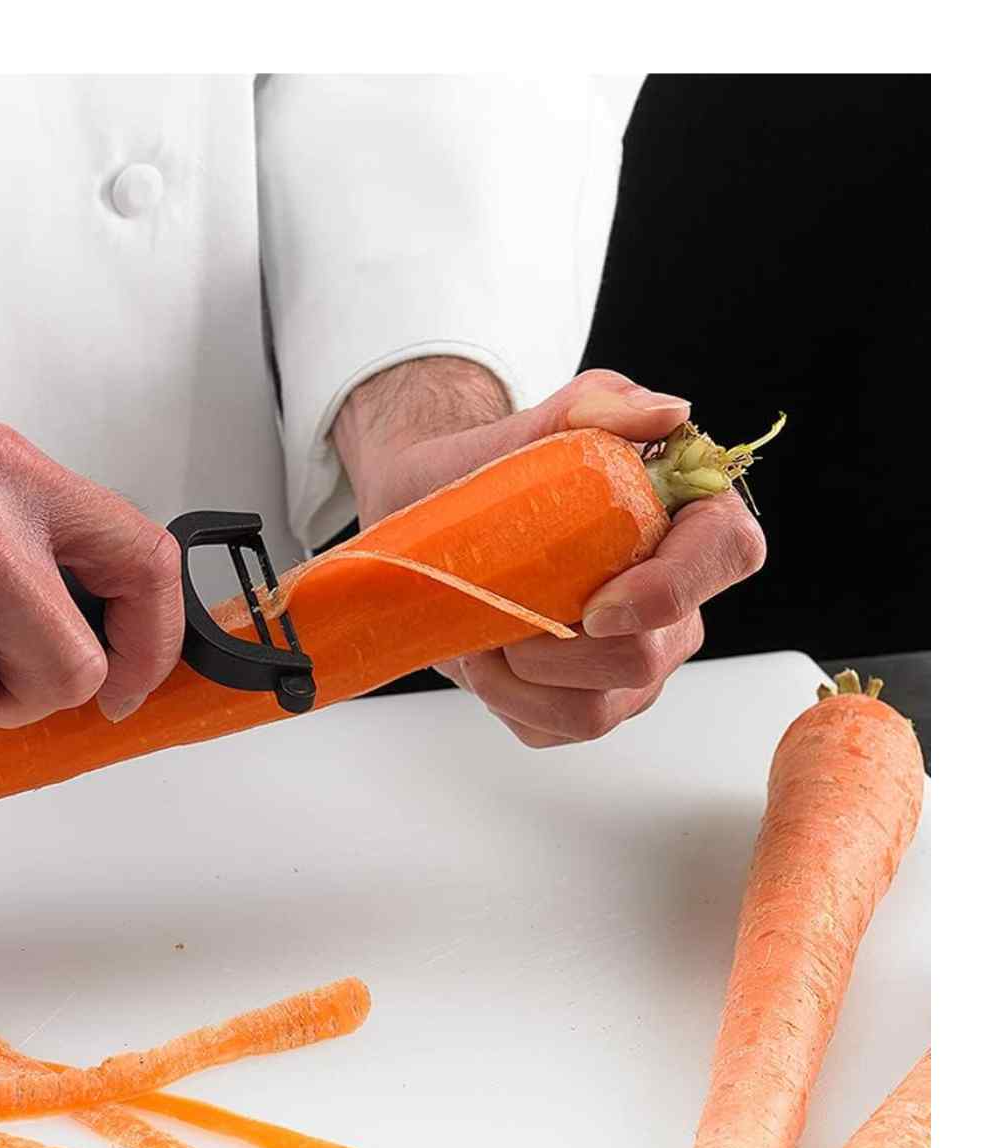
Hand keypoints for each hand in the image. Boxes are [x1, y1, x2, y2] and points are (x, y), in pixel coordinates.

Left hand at [333, 365, 766, 747]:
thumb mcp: (540, 423)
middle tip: (501, 607)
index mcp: (685, 523)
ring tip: (483, 632)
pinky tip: (485, 657)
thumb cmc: (495, 469)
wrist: (433, 513)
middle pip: (649, 656)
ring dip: (522, 679)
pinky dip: (507, 700)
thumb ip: (600, 405)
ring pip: (601, 709)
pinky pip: (557, 728)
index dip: (671, 589)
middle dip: (561, 648)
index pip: (728, 554)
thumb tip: (668, 414)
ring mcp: (636, 662)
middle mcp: (675, 604)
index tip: (597, 603)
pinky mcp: (587, 702)